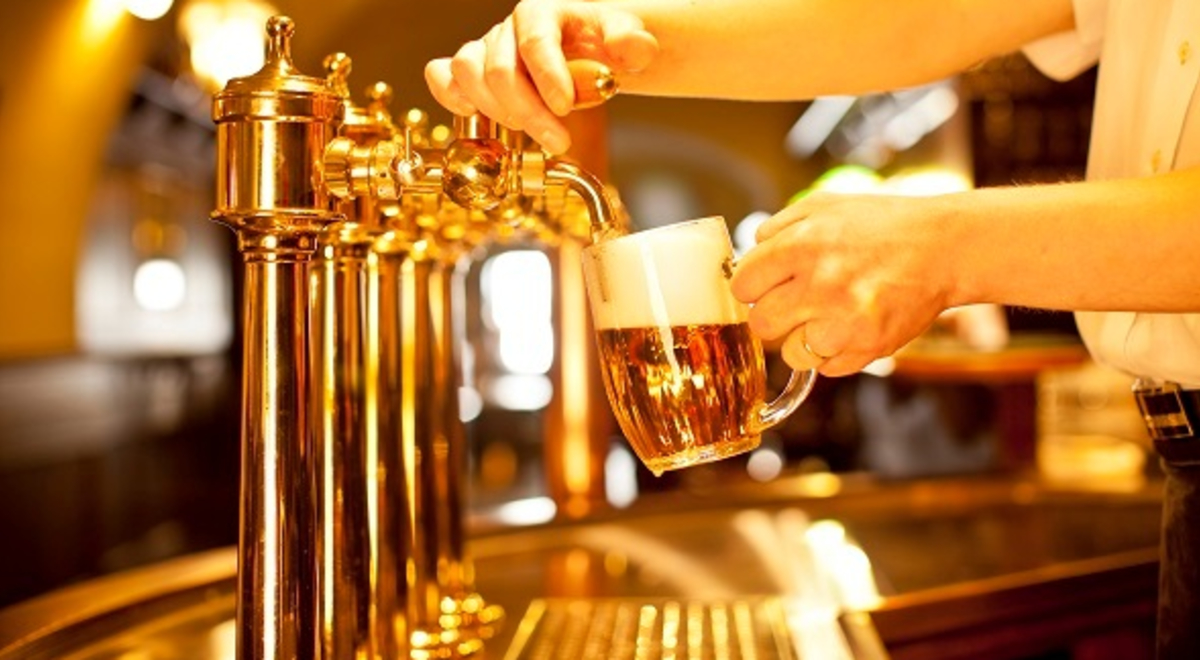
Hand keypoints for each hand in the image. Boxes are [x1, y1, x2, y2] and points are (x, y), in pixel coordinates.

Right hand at [425, 0, 657, 153]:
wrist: (584, 50)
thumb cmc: (600, 45)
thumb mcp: (626, 40)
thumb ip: (632, 43)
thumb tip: (632, 47)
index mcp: (543, 10)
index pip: (535, 39)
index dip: (547, 76)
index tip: (565, 107)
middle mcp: (508, 27)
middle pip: (500, 68)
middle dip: (529, 112)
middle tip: (558, 141)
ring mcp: (486, 47)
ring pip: (467, 71)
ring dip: (495, 110)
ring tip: (527, 132)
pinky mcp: (472, 69)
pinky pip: (443, 74)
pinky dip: (450, 95)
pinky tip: (472, 115)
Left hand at [730, 191, 957, 375]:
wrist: (943, 247)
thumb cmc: (882, 226)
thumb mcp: (825, 206)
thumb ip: (779, 227)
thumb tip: (749, 254)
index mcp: (802, 245)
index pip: (742, 285)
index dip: (753, 286)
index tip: (765, 286)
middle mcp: (820, 284)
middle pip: (761, 323)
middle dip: (774, 314)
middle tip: (796, 303)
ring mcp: (844, 320)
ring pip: (791, 353)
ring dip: (804, 339)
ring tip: (829, 316)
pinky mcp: (868, 346)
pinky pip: (826, 368)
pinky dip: (835, 353)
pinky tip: (852, 326)